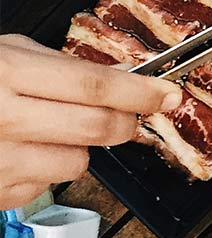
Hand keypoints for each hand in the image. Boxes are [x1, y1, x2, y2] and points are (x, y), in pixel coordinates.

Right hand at [0, 34, 181, 209]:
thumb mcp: (6, 52)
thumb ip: (62, 65)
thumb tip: (125, 77)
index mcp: (7, 73)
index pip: (96, 86)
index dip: (142, 92)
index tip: (169, 94)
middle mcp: (2, 118)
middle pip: (97, 128)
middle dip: (126, 122)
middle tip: (131, 115)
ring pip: (76, 163)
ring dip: (76, 148)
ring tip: (42, 129)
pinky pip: (43, 185)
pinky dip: (41, 170)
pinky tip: (16, 150)